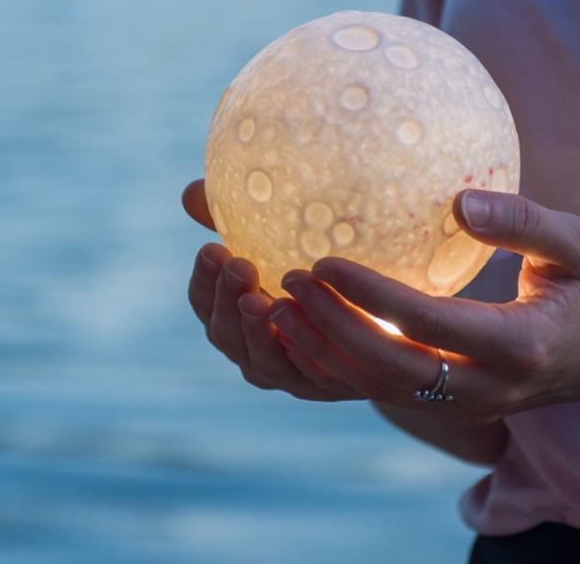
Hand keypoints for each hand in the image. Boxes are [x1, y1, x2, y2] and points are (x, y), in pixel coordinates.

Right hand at [183, 180, 364, 401]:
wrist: (389, 318)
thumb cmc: (322, 270)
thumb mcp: (281, 241)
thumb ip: (238, 220)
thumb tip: (190, 192)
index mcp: (237, 316)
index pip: (206, 304)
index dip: (203, 281)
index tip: (211, 249)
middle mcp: (257, 351)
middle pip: (226, 336)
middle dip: (226, 302)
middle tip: (239, 267)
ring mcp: (291, 376)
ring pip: (262, 363)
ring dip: (257, 332)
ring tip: (261, 300)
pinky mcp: (329, 387)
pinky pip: (310, 378)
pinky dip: (301, 358)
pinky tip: (302, 332)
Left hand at [267, 190, 579, 424]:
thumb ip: (524, 221)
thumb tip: (460, 199)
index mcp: (520, 346)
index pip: (427, 325)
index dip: (369, 297)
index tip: (321, 262)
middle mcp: (488, 388)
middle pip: (389, 371)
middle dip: (330, 331)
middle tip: (285, 285)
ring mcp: (470, 404)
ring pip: (380, 391)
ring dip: (324, 355)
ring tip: (275, 309)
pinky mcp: (455, 405)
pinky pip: (388, 391)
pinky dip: (340, 365)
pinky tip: (305, 328)